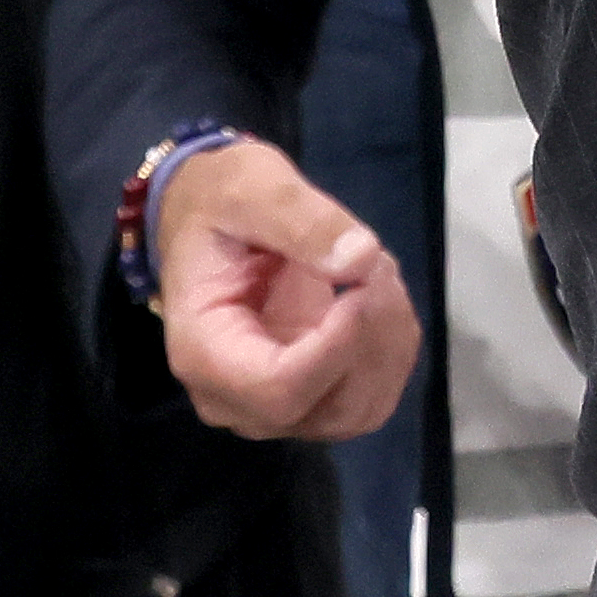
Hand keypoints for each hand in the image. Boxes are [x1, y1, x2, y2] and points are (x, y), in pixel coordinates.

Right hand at [151, 135, 421, 443]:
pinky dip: (392, 346)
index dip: (337, 347)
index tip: (365, 283)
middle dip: (373, 338)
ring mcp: (274, 403)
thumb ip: (302, 219)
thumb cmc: (219, 200)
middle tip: (378, 263)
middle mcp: (235, 397)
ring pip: (359, 410)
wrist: (206, 218)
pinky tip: (380, 291)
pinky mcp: (309, 391)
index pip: (279, 389)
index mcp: (204, 352)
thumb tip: (362, 257)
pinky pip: (369, 394)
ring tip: (378, 269)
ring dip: (390, 341)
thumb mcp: (252, 186)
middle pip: (327, 410)